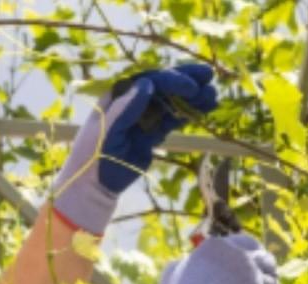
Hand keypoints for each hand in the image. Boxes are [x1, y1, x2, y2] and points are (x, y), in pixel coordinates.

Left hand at [51, 64, 217, 234]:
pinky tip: (206, 108)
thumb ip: (127, 108)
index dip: (171, 80)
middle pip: (162, 86)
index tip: (190, 86)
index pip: (149, 81)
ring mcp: (143, 117)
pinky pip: (172, 119)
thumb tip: (148, 83)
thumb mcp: (108, 131)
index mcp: (119, 95)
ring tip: (214, 95)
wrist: (94, 185)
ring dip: (192, 98)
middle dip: (186, 80)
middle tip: (209, 75)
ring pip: (171, 102)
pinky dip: (188, 114)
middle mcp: (132, 101)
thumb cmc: (94, 156)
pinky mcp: (152, 133)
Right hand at [150, 233, 282, 283]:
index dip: (253, 253)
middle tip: (265, 282)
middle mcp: (239, 257)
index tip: (254, 261)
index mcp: (218, 247)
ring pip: (272, 283)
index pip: (247, 243)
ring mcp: (252, 277)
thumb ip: (184, 265)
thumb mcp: (173, 274)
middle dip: (267, 271)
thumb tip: (184, 264)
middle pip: (265, 260)